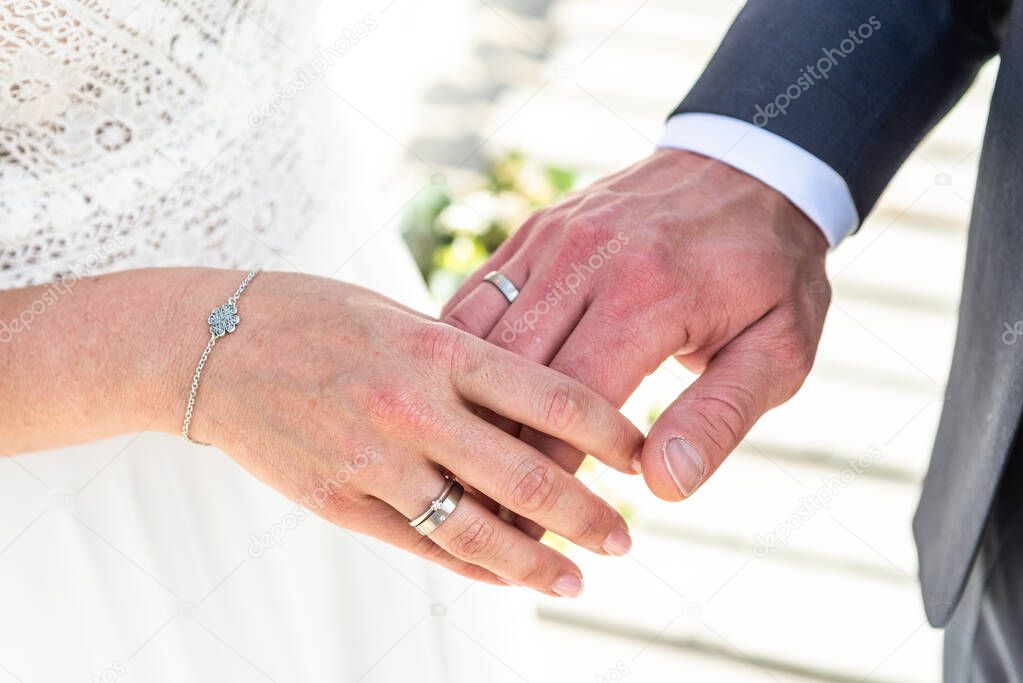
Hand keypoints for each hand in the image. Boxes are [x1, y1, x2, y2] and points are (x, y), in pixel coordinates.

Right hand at [169, 271, 641, 595]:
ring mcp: (372, 460)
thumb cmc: (314, 314)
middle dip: (585, 512)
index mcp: (438, 347)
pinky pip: (420, 544)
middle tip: (625, 537)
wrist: (212, 343)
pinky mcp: (338, 500)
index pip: (550, 394)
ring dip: (534, 561)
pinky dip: (472, 566)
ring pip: (473, 529)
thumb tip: (532, 397)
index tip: (640, 454)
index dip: (608, 430)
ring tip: (576, 577)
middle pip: (523, 474)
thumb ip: (464, 356)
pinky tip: (508, 576)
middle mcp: (412, 407)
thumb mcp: (398, 313)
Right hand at [442, 149, 828, 505]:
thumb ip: (719, 417)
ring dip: (466, 405)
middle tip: (486, 512)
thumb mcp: (778, 349)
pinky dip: (461, 352)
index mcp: (649, 294)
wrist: (748, 167)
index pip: (575, 405)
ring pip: (479, 336)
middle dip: (497, 452)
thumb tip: (662, 485)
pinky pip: (477, 296)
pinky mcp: (535, 231)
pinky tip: (460, 396)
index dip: (550, 476)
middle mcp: (588, 260)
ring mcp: (553, 239)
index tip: (535, 532)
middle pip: (512, 375)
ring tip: (463, 463)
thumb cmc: (768, 269)